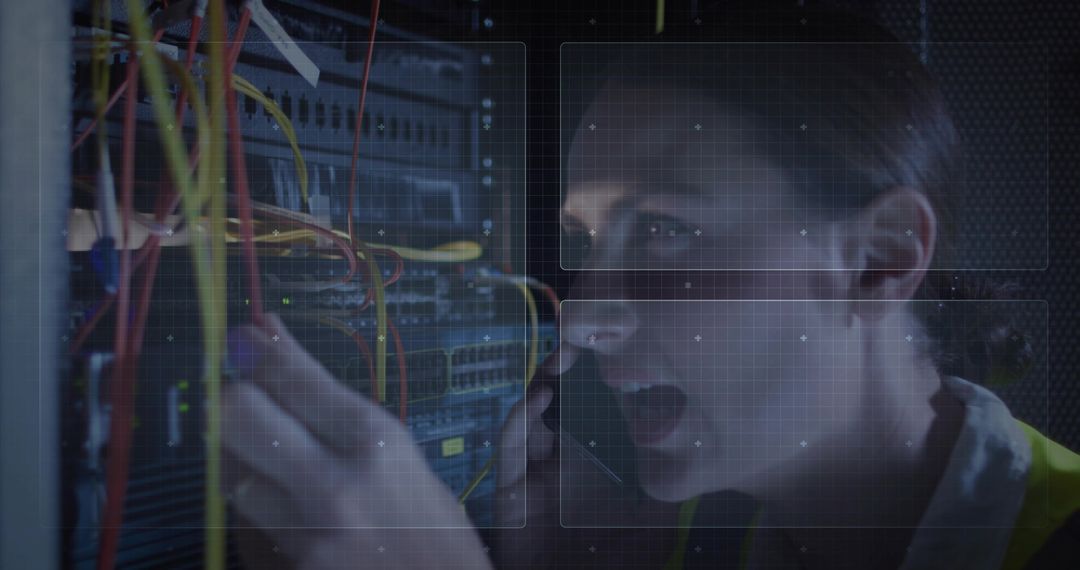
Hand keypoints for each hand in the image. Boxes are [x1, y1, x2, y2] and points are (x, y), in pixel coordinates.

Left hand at [222, 314, 492, 569]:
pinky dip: (259, 513)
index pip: (290, 378)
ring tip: (280, 469)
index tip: (248, 334)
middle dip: (237, 399)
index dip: (260, 349)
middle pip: (238, 415)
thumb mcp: (396, 453)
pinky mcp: (283, 569)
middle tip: (248, 400)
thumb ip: (332, 409)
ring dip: (246, 462)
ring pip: (234, 476)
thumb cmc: (432, 522)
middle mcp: (332, 486)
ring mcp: (303, 536)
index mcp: (373, 444)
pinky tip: (289, 514)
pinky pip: (245, 526)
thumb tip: (270, 342)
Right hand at [489, 343, 680, 568]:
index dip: (592, 373)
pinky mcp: (510, 490)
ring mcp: (533, 472)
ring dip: (542, 383)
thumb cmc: (618, 558)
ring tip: (562, 359)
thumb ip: (668, 472)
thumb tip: (691, 426)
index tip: (605, 342)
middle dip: (564, 368)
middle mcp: (560, 460)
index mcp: (591, 458)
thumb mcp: (656, 511)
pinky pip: (509, 447)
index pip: (587, 406)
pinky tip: (540, 398)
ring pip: (530, 415)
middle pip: (557, 402)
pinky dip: (520, 418)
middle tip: (578, 339)